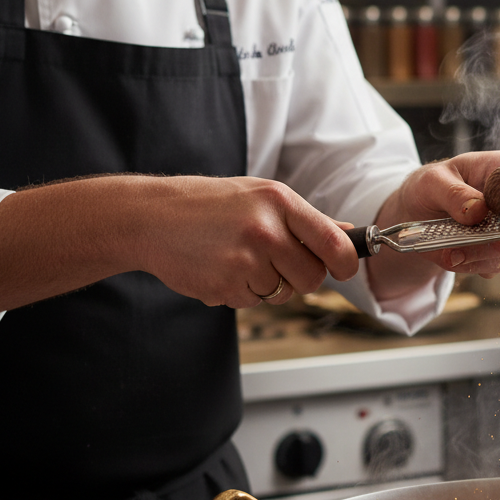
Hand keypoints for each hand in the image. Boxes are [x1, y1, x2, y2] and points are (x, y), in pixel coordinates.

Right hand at [134, 176, 358, 308]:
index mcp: (280, 202)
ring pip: (282, 294)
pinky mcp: (224, 285)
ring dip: (267, 285)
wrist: (150, 217)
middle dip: (301, 278)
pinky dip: (242, 292)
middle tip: (278, 263)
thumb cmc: (211, 205)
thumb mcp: (262, 197)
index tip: (345, 269)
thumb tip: (348, 233)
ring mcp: (244, 260)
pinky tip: (222, 268)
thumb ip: (307, 220)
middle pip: (312, 278)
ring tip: (240, 259)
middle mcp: (265, 230)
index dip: (346, 264)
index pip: (333, 243)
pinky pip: (252, 302)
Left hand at [365, 151, 499, 298]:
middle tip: (494, 241)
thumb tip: (478, 210)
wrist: (417, 214)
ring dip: (487, 254)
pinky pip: (497, 264)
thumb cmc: (431, 186)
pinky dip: (475, 265)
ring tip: (454, 252)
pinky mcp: (499, 252)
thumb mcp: (432, 181)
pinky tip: (453, 256)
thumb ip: (453, 193)